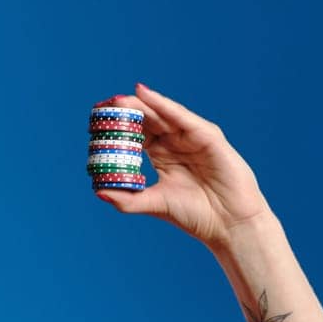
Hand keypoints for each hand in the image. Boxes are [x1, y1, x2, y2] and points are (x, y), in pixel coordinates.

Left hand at [93, 83, 272, 249]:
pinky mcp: (208, 136)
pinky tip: (146, 96)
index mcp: (162, 156)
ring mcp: (192, 138)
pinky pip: (183, 118)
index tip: (94, 124)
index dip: (118, 128)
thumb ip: (127, 199)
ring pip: (163, 115)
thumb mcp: (154, 204)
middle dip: (126, 112)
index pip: (137, 135)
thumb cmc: (196, 215)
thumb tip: (97, 191)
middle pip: (147, 121)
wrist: (228, 225)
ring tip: (119, 100)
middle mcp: (176, 143)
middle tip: (102, 105)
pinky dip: (165, 106)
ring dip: (141, 105)